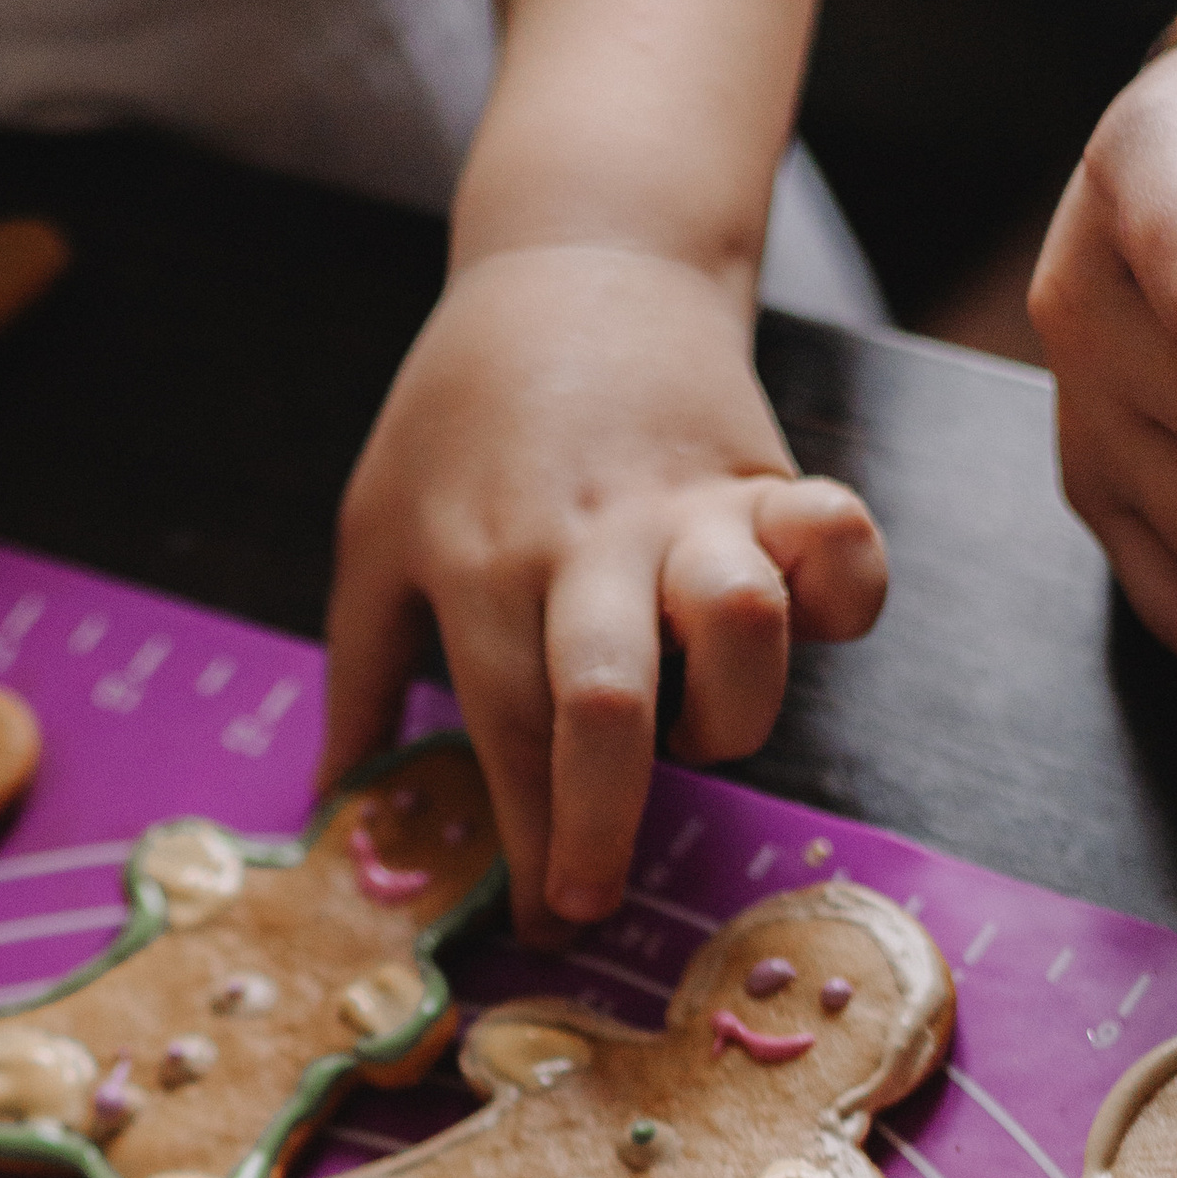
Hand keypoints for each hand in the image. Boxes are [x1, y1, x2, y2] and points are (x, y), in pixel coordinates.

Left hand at [322, 241, 885, 929]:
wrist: (576, 258)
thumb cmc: (461, 417)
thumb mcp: (375, 532)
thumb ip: (361, 677)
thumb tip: (329, 814)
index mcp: (480, 561)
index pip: (505, 732)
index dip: (528, 842)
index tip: (542, 919)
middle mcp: (586, 540)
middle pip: (607, 700)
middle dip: (605, 821)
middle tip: (592, 897)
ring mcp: (687, 506)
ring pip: (740, 625)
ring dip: (732, 709)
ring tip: (696, 726)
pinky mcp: (767, 476)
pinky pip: (841, 540)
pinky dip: (847, 590)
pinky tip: (809, 622)